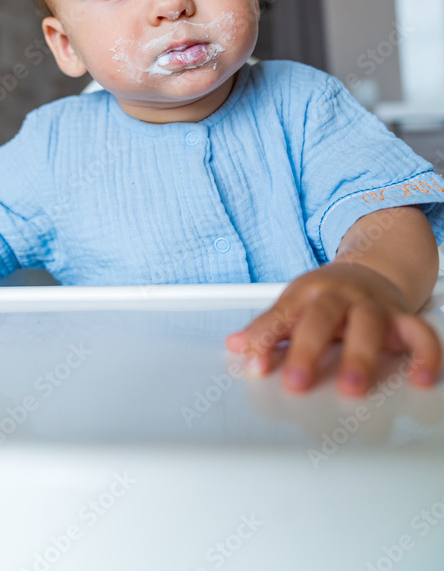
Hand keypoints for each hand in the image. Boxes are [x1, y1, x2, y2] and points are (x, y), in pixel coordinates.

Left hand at [224, 262, 441, 395]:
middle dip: (309, 350)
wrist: (370, 270)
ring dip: (360, 357)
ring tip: (352, 389)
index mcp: (308, 292)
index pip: (283, 314)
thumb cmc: (326, 296)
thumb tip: (235, 346)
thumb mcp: (293, 305)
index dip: (266, 337)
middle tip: (297, 383)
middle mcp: (341, 296)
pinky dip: (425, 355)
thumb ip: (268, 328)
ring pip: (368, 325)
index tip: (254, 364)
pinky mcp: (403, 319)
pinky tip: (419, 379)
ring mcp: (373, 306)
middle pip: (323, 317)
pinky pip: (420, 335)